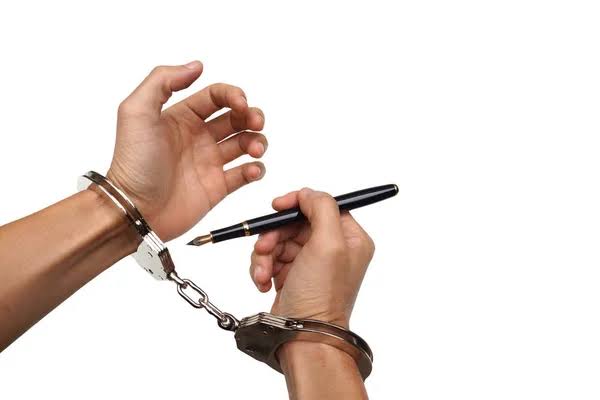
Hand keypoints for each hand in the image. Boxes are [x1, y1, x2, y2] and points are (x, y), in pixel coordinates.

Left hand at [107, 61, 267, 240]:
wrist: (135, 209)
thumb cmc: (133, 163)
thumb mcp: (136, 111)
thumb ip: (162, 81)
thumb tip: (195, 66)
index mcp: (182, 117)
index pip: (216, 96)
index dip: (233, 95)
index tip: (241, 104)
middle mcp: (198, 137)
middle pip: (236, 118)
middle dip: (252, 116)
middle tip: (255, 123)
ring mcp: (209, 162)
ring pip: (246, 143)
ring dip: (258, 141)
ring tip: (255, 150)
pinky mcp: (217, 187)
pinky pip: (246, 174)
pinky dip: (256, 170)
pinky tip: (252, 169)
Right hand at [249, 188, 374, 327]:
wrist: (301, 336)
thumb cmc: (320, 296)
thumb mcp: (329, 244)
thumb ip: (322, 207)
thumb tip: (307, 193)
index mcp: (351, 239)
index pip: (323, 206)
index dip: (298, 203)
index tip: (278, 207)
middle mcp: (333, 250)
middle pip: (295, 223)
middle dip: (274, 235)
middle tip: (264, 247)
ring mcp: (311, 264)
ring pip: (279, 240)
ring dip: (265, 254)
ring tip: (262, 273)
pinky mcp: (292, 277)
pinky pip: (270, 258)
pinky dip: (261, 267)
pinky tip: (262, 282)